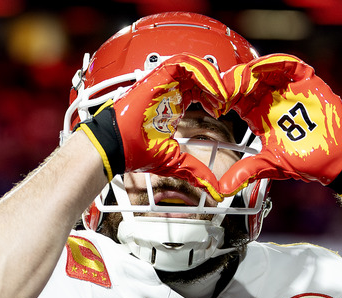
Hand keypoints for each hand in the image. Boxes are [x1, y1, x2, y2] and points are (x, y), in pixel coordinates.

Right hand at [76, 54, 227, 200]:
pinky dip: (202, 73)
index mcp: (171, 106)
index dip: (213, 98)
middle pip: (199, 76)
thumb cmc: (135, 150)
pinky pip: (185, 64)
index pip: (198, 91)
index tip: (221, 110)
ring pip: (194, 66)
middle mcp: (168, 92)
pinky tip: (211, 89)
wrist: (117, 145)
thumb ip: (195, 171)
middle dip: (216, 87)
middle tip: (225, 101)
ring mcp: (163, 83)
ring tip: (221, 95)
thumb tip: (212, 189)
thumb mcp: (174, 161)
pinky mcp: (158, 76)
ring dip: (212, 79)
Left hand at [219, 54, 341, 196]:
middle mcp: (270, 99)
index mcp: (258, 115)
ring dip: (251, 70)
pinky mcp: (306, 82)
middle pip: (246, 81)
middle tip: (222, 87)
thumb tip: (223, 189)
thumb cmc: (306, 161)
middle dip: (233, 82)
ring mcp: (287, 89)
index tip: (213, 103)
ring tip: (241, 77)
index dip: (223, 98)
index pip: (235, 99)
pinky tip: (263, 66)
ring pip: (264, 70)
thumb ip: (248, 171)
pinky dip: (277, 62)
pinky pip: (290, 65)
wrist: (338, 158)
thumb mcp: (272, 165)